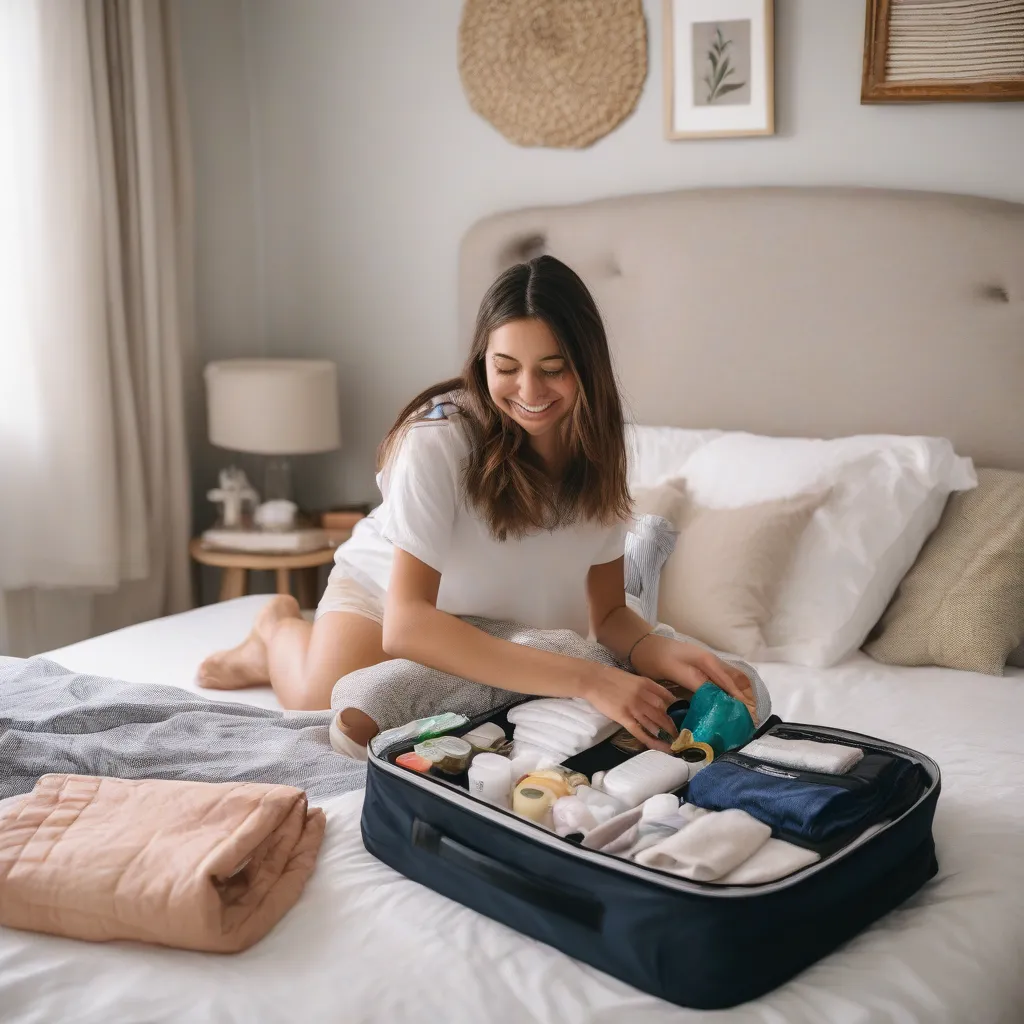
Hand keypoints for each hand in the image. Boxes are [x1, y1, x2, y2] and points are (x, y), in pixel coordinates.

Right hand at [580, 664, 677, 751]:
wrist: (592, 679)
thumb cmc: (610, 678)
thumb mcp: (633, 679)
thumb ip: (646, 688)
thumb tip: (658, 700)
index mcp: (646, 684)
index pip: (668, 698)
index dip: (678, 710)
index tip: (684, 718)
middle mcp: (643, 695)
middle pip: (664, 713)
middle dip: (674, 725)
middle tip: (683, 735)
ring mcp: (634, 706)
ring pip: (655, 723)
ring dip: (666, 734)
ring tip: (675, 743)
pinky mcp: (623, 717)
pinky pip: (640, 731)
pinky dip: (652, 740)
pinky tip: (660, 747)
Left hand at [635, 634, 755, 718]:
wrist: (643, 644)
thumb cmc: (655, 658)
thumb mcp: (674, 670)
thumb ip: (696, 682)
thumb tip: (717, 698)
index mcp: (706, 662)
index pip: (728, 686)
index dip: (737, 702)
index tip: (745, 719)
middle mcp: (711, 661)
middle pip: (735, 682)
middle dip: (744, 700)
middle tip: (750, 721)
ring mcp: (709, 662)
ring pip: (732, 679)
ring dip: (741, 695)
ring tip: (746, 714)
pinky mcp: (704, 665)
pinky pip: (724, 677)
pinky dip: (732, 690)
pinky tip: (732, 702)